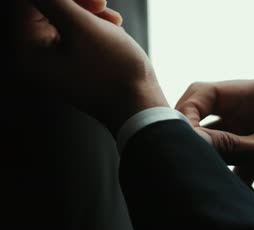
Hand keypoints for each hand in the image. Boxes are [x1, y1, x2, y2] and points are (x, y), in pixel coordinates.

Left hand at [17, 0, 167, 133]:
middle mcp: (33, 57)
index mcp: (27, 51)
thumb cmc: (114, 73)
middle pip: (44, 9)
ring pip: (62, 18)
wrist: (139, 107)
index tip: (94, 0)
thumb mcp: (83, 28)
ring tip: (112, 21)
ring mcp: (52, 62)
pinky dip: (93, 26)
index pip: (28, 4)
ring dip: (88, 12)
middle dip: (77, 3)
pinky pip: (73, 33)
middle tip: (102, 4)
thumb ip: (55, 0)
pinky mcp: (70, 63)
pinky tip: (112, 30)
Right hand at [176, 79, 253, 205]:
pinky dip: (236, 174)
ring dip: (219, 160)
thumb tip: (188, 141)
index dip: (188, 110)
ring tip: (228, 175)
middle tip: (190, 157)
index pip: (209, 91)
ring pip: (219, 140)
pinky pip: (233, 157)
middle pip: (210, 115)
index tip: (178, 135)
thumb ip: (228, 146)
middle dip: (200, 138)